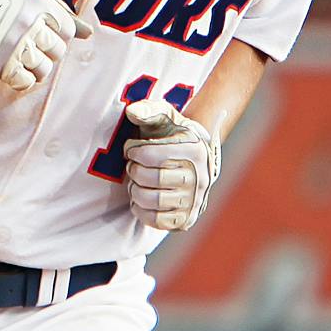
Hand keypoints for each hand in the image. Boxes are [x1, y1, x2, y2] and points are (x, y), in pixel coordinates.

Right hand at [0, 0, 91, 90]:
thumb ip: (59, 13)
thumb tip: (88, 33)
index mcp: (38, 1)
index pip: (67, 29)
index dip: (56, 35)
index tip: (41, 35)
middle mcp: (30, 21)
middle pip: (58, 51)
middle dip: (46, 52)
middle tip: (27, 46)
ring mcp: (17, 44)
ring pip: (45, 69)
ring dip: (34, 68)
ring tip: (19, 59)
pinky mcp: (4, 65)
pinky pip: (28, 82)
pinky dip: (21, 79)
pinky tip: (12, 69)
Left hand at [123, 100, 220, 230]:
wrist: (195, 159)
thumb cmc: (174, 135)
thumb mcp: (165, 117)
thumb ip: (148, 110)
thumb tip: (131, 112)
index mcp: (194, 150)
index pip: (150, 154)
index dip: (133, 151)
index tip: (131, 149)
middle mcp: (199, 177)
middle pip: (150, 178)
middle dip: (133, 170)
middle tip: (132, 165)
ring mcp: (194, 201)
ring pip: (151, 200)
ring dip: (135, 190)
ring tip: (136, 181)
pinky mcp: (185, 219)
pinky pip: (156, 220)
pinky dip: (140, 209)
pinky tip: (141, 197)